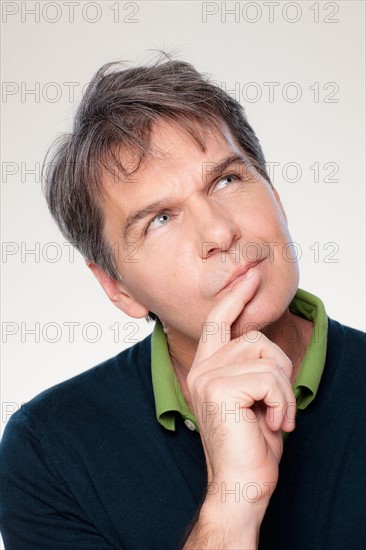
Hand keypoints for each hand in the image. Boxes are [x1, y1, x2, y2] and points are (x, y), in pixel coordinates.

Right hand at [186, 266, 295, 534]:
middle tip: (275, 407)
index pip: (218, 321)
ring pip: (267, 357)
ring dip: (283, 391)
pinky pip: (270, 378)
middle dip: (279, 371)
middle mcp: (202, 368)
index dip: (236, 297)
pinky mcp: (220, 388)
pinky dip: (282, 402)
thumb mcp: (252, 397)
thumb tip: (263, 341)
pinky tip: (272, 424)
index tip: (251, 276)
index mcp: (206, 368)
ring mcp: (207, 377)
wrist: (240, 484)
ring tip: (274, 417)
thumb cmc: (250, 444)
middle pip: (256, 338)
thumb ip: (250, 366)